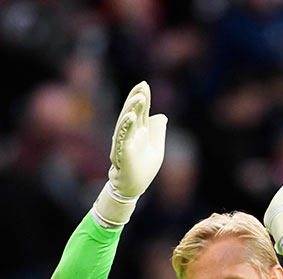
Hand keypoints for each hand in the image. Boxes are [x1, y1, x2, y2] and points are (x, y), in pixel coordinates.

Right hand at [93, 81, 167, 227]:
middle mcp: (131, 135)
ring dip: (132, 110)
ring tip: (139, 98)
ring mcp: (125, 143)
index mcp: (139, 132)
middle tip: (142, 85)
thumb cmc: (143, 170)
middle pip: (132, 113)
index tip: (144, 85)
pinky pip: (122, 138)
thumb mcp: (157, 149)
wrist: (133, 188)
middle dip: (136, 98)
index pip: (141, 112)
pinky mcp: (122, 153)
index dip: (142, 99)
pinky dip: (126, 127)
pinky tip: (130, 116)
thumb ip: (158, 132)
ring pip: (126, 123)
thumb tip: (161, 116)